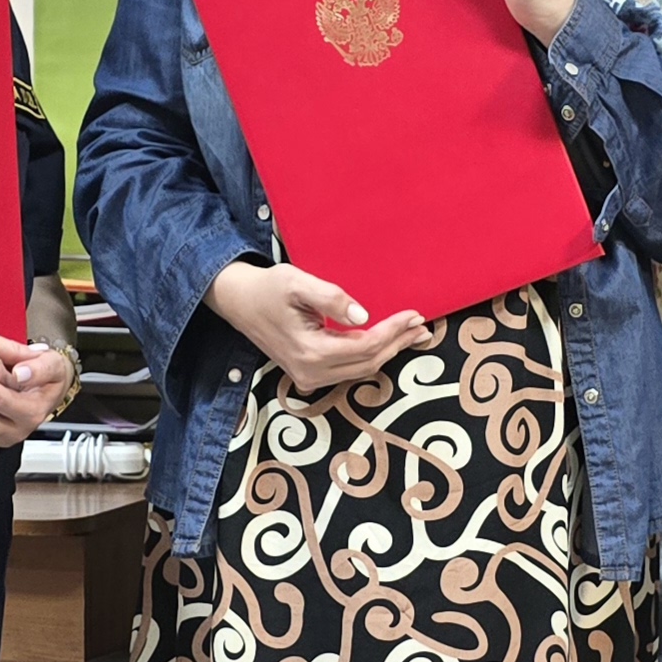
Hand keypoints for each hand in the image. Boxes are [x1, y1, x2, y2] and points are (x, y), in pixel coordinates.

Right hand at [207, 259, 428, 393]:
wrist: (238, 302)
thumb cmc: (266, 288)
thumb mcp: (296, 282)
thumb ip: (331, 298)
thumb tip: (364, 316)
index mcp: (310, 352)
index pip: (365, 345)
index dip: (393, 330)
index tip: (414, 314)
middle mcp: (311, 372)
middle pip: (369, 362)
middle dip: (398, 342)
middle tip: (423, 325)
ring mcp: (309, 378)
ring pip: (362, 370)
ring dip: (389, 351)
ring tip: (413, 334)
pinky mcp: (309, 374)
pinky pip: (350, 370)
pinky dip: (372, 356)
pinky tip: (387, 343)